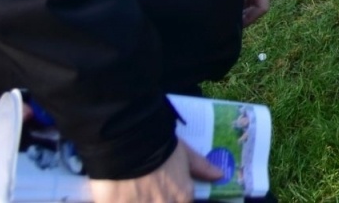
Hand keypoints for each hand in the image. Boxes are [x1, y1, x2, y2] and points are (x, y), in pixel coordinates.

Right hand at [91, 139, 220, 202]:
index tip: (163, 191)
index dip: (173, 199)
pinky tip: (118, 194)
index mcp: (182, 197)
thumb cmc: (158, 145)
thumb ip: (201, 167)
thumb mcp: (184, 153)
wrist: (128, 142)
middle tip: (146, 190)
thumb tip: (219, 175)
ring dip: (140, 199)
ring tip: (134, 190)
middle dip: (155, 199)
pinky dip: (120, 200)